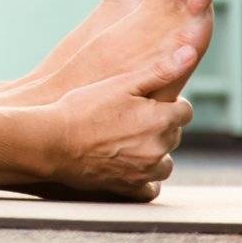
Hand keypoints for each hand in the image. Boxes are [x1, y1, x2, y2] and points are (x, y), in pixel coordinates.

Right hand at [45, 46, 196, 200]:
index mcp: (161, 120)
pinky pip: (150, 189)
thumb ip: (160, 70)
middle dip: (159, 126)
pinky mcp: (128, 188)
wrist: (51, 142)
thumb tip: (190, 53)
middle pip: (174, 135)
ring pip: (165, 163)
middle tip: (128, 119)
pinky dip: (145, 180)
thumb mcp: (120, 83)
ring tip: (127, 142)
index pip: (184, 111)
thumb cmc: (82, 109)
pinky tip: (129, 167)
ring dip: (155, 153)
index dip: (166, 104)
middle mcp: (159, 148)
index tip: (145, 102)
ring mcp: (144, 171)